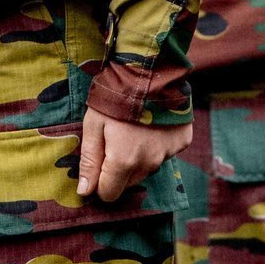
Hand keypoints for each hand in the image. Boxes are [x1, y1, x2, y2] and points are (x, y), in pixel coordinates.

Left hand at [78, 106, 192, 201]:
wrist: (149, 70)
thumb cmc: (114, 97)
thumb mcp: (93, 124)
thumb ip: (89, 160)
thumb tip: (84, 192)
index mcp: (124, 162)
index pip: (109, 193)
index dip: (99, 181)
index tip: (97, 162)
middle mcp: (148, 164)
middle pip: (128, 182)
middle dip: (118, 169)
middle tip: (113, 140)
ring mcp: (167, 154)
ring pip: (146, 168)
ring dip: (137, 157)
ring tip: (131, 129)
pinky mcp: (181, 142)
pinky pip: (164, 153)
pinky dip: (155, 144)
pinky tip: (150, 125)